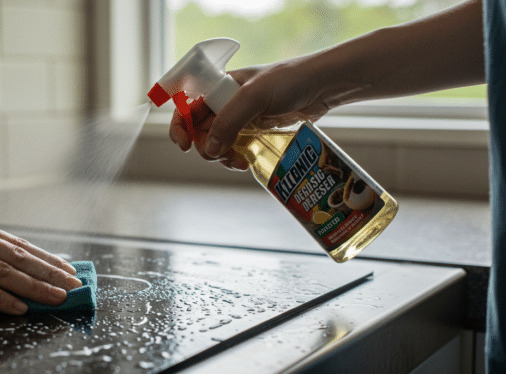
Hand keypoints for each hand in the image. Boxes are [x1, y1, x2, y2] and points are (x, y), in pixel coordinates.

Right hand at [0, 203, 80, 314]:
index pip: (15, 243)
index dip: (43, 257)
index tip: (65, 267)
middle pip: (18, 256)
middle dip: (50, 271)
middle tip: (74, 283)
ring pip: (4, 271)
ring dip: (35, 285)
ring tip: (58, 296)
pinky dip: (1, 298)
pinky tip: (18, 307)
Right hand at [168, 61, 332, 170]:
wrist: (325, 85)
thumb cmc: (290, 80)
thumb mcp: (253, 97)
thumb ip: (228, 121)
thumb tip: (210, 149)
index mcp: (221, 87)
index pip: (188, 106)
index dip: (180, 126)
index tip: (184, 145)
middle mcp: (228, 102)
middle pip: (201, 131)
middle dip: (206, 147)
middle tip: (220, 156)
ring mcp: (242, 118)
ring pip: (218, 144)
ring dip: (222, 157)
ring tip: (238, 162)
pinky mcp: (257, 132)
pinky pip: (237, 149)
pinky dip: (237, 158)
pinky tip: (246, 161)